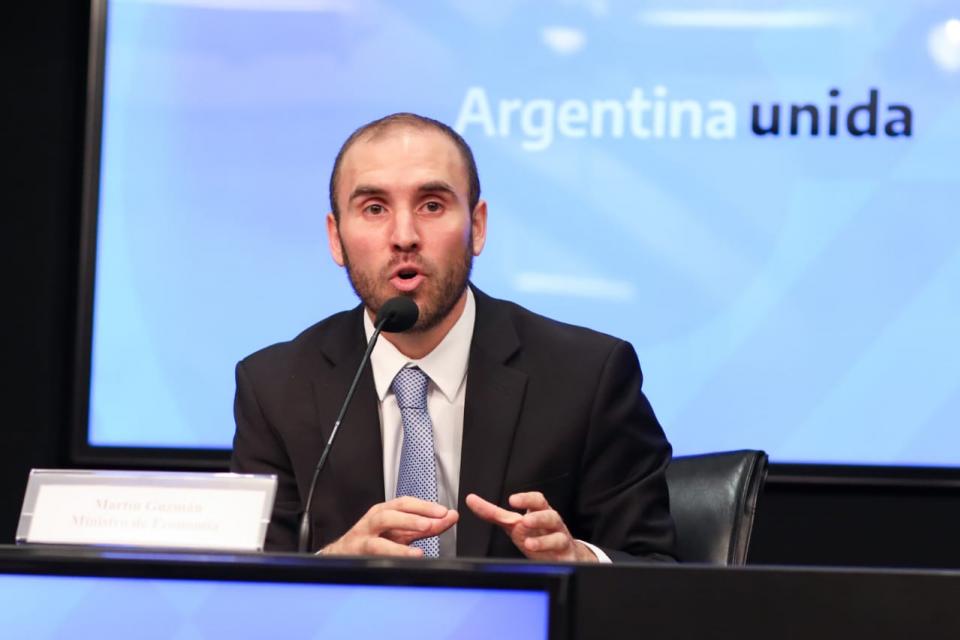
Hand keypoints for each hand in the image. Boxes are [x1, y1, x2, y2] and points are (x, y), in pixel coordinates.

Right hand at [319, 496, 457, 556]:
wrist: (340, 558)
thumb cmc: (371, 544)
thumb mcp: (400, 534)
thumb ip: (426, 527)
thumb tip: (450, 517)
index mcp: (385, 512)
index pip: (407, 503)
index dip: (427, 506)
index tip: (446, 512)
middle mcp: (375, 519)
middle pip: (397, 508)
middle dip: (420, 510)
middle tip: (440, 515)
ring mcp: (365, 533)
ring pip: (384, 521)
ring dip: (407, 522)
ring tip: (426, 527)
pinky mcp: (359, 550)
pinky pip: (377, 548)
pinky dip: (396, 550)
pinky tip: (412, 554)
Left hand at [465, 492, 596, 561]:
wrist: (561, 554)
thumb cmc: (536, 534)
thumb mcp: (513, 524)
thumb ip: (493, 513)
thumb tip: (471, 500)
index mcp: (540, 512)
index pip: (537, 501)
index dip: (526, 499)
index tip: (512, 500)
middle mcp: (551, 523)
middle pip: (550, 515)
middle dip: (538, 517)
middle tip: (524, 520)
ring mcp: (560, 539)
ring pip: (558, 535)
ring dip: (543, 539)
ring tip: (528, 542)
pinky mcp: (564, 555)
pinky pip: (560, 554)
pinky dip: (549, 553)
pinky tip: (536, 553)